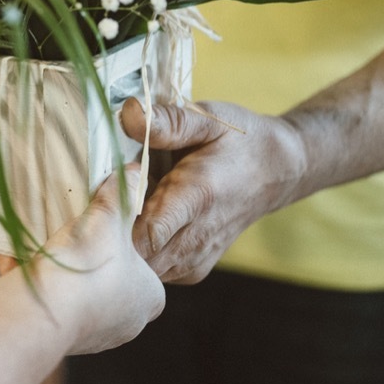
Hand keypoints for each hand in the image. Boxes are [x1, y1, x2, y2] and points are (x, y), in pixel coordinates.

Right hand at [33, 166, 165, 353]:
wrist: (47, 308)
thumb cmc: (90, 263)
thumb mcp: (110, 218)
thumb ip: (122, 194)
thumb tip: (134, 170)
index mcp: (150, 296)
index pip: (143, 268)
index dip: (122, 246)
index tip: (102, 229)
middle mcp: (128, 323)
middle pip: (107, 281)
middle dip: (86, 259)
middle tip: (69, 235)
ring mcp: (96, 336)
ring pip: (76, 295)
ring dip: (59, 273)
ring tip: (39, 246)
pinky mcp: (62, 340)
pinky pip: (50, 305)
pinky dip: (37, 286)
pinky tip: (18, 264)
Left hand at [119, 97, 307, 283]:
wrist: (278, 171)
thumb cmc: (239, 141)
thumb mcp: (208, 119)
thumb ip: (169, 121)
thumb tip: (129, 113)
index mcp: (198, 197)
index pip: (148, 232)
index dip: (116, 217)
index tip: (106, 191)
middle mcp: (197, 237)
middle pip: (136, 255)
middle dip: (111, 231)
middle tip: (105, 198)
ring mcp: (195, 258)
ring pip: (141, 268)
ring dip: (123, 243)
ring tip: (123, 208)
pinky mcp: (193, 269)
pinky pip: (153, 270)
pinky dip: (138, 252)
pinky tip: (138, 223)